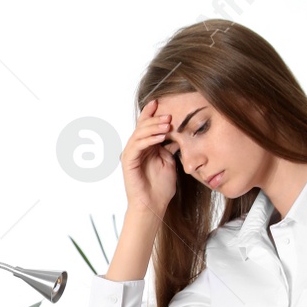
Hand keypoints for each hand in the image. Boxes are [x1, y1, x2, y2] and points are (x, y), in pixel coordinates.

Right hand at [120, 98, 178, 217]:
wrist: (154, 205)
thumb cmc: (160, 187)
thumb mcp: (170, 161)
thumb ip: (170, 147)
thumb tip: (177, 132)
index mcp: (145, 147)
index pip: (146, 125)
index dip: (152, 113)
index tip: (162, 102)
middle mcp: (136, 148)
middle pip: (142, 126)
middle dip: (155, 118)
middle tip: (169, 115)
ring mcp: (131, 155)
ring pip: (139, 134)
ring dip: (153, 127)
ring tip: (167, 124)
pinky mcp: (128, 162)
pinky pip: (137, 146)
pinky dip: (148, 139)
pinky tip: (161, 136)